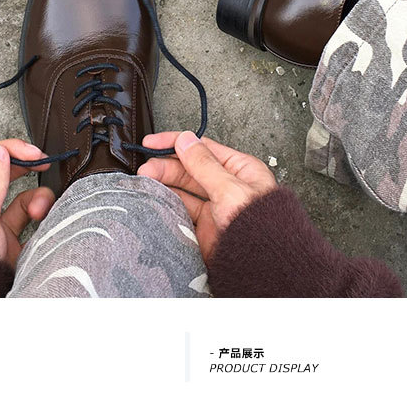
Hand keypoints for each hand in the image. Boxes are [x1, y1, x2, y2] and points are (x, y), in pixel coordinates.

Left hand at [0, 139, 54, 267]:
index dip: (7, 152)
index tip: (30, 153)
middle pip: (5, 176)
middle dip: (25, 169)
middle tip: (43, 163)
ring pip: (22, 198)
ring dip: (37, 198)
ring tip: (42, 208)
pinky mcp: (11, 243)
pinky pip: (29, 220)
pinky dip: (40, 215)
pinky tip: (44, 218)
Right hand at [138, 131, 276, 260]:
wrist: (260, 266)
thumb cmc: (259, 225)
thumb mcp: (229, 188)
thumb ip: (204, 164)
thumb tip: (186, 141)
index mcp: (239, 169)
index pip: (203, 149)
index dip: (176, 144)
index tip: (152, 144)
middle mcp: (227, 186)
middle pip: (189, 169)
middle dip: (166, 167)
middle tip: (146, 169)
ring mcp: (215, 207)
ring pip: (183, 190)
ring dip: (164, 185)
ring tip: (146, 182)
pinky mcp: (204, 228)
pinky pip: (181, 212)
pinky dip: (167, 205)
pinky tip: (156, 200)